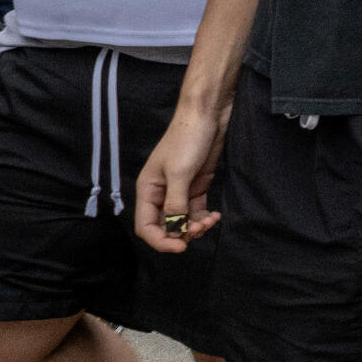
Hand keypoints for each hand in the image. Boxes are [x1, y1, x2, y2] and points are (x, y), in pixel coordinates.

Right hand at [134, 104, 226, 252]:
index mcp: (148, 190)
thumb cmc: (188, 139)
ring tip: (210, 221)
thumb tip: (175, 229)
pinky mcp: (196, 185)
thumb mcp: (179, 172)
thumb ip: (175, 203)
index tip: (180, 247)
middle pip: (165, 226)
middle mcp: (161, 193)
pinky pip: (196, 210)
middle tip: (199, 229)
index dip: (160, 241)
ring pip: (182, 220)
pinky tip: (215, 216)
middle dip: (181, 233)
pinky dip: (204, 217)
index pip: (146, 226)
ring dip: (195, 226)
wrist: (207, 114)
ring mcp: (179, 190)